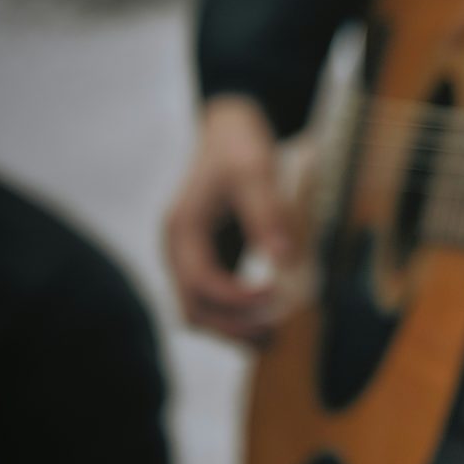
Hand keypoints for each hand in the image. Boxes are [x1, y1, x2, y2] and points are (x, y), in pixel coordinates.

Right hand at [166, 95, 289, 342]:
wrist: (229, 125)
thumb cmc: (240, 145)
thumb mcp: (257, 172)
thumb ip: (268, 216)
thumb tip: (284, 262)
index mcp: (183, 229)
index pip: (203, 283)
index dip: (240, 298)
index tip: (280, 296)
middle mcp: (179, 248)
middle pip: (195, 309)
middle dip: (235, 327)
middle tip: (277, 335)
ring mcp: (190, 256)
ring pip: (201, 312)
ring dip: (235, 330)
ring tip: (275, 338)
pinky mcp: (208, 258)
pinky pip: (215, 300)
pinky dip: (238, 316)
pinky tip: (270, 319)